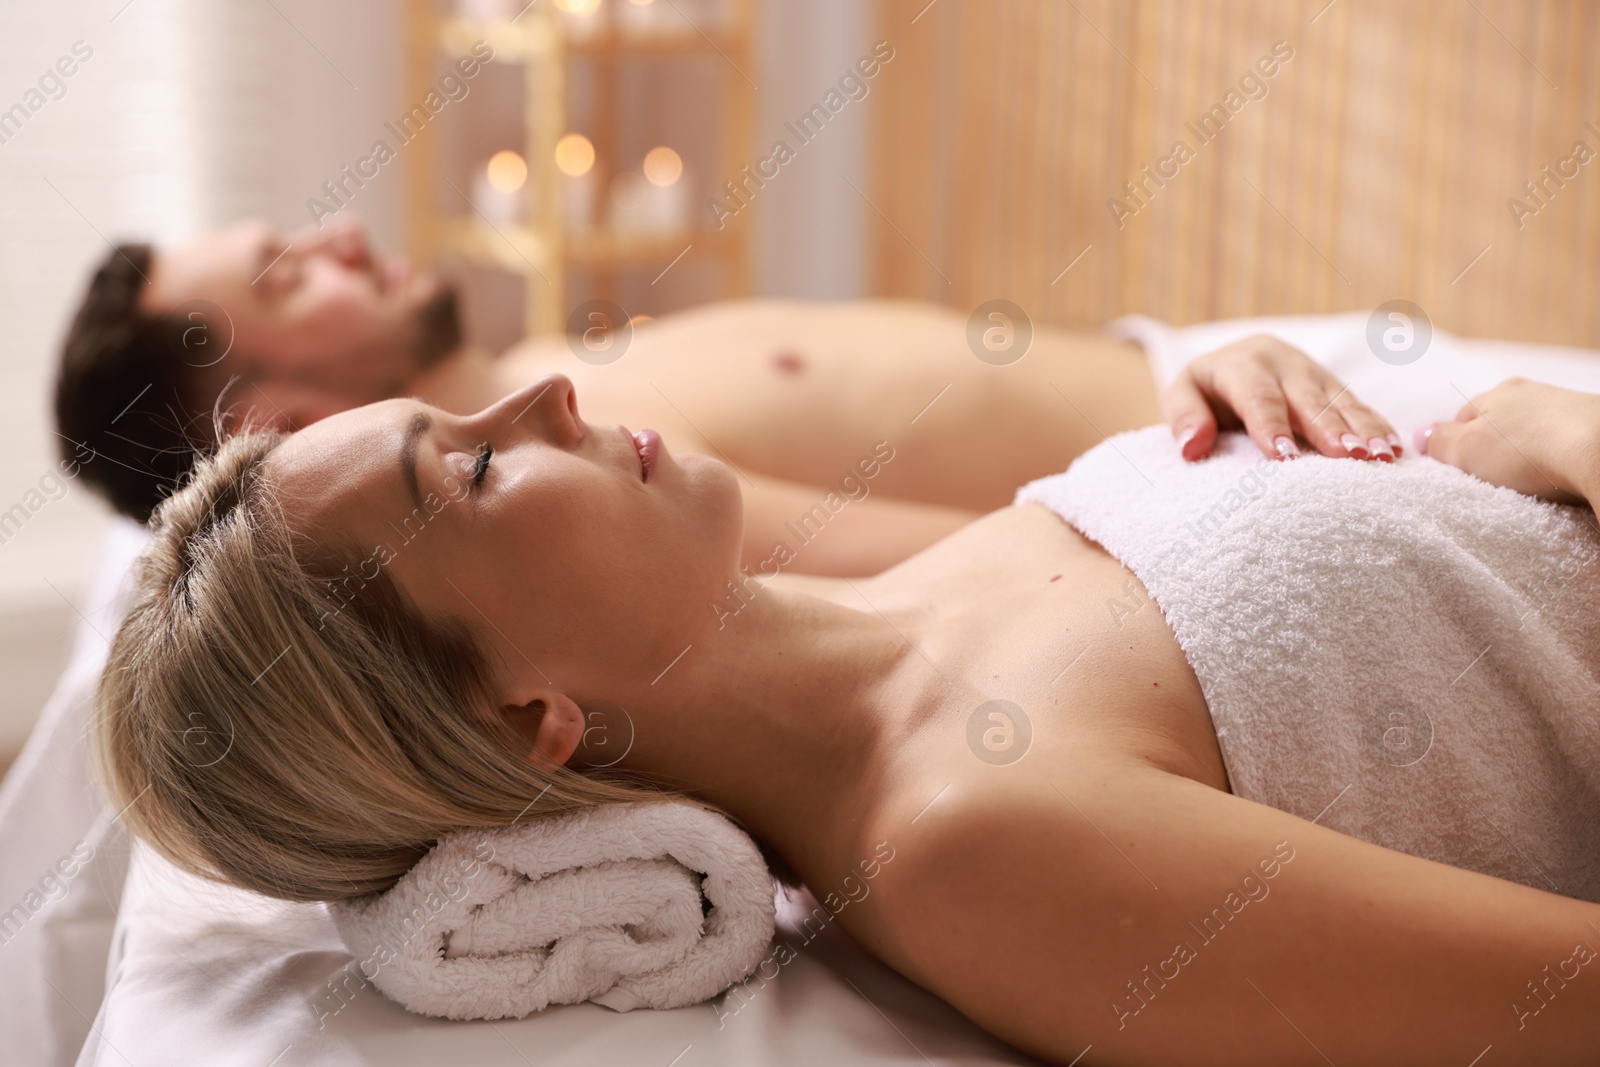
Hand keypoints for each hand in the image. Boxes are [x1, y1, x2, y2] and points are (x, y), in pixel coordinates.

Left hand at [1161, 334, 1400, 462]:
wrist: (1234, 365)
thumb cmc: (1205, 391)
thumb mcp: (1183, 394)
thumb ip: (1183, 415)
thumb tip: (1192, 446)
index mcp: (1243, 363)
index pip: (1257, 395)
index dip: (1271, 424)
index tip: (1282, 456)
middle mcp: (1283, 362)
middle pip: (1307, 397)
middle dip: (1329, 427)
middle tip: (1349, 455)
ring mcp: (1314, 373)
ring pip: (1341, 401)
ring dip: (1364, 429)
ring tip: (1381, 456)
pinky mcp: (1335, 387)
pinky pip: (1360, 407)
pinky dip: (1379, 427)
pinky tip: (1396, 450)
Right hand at [1419, 378, 1599, 505]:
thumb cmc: (1529, 449)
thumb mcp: (1467, 449)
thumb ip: (1440, 442)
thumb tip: (1421, 436)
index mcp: (1498, 392)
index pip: (1463, 417)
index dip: (1454, 445)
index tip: (1455, 470)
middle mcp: (1533, 392)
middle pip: (1500, 423)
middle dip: (1492, 448)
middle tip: (1489, 480)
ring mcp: (1567, 407)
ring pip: (1533, 432)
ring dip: (1526, 454)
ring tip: (1527, 483)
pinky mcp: (1593, 426)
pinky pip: (1563, 443)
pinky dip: (1555, 458)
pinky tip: (1556, 476)